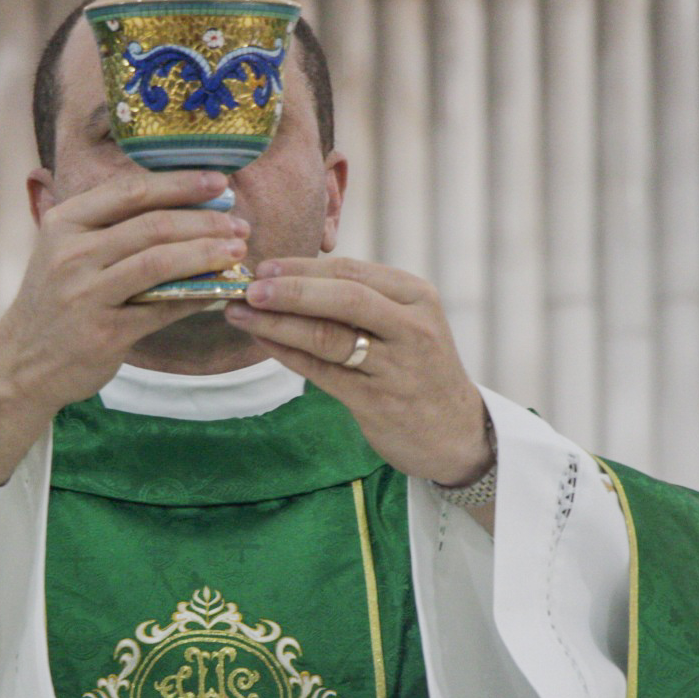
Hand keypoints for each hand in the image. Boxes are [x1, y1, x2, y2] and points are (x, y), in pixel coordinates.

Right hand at [0, 171, 250, 485]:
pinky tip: (219, 289)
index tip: (219, 182)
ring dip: (206, 254)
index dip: (180, 183)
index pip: (130, 190)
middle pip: (153, 225)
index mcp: (64, 223)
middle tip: (238, 223)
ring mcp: (85, 295)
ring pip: (160, 262)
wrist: (22, 362)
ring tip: (237, 250)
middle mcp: (71, 254)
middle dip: (205, 221)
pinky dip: (196, 295)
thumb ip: (108, 224)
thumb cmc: (56, 300)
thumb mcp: (65, 249)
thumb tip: (183, 202)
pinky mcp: (104, 333)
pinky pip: (162, 308)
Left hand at [225, 257, 493, 486]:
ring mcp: (395, 366)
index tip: (264, 266)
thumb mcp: (405, 321)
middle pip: (343, 297)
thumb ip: (362, 298)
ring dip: (278, 322)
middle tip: (248, 287)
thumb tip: (290, 275)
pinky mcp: (377, 401)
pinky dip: (288, 354)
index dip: (302, 267)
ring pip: (328, 336)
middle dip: (290, 289)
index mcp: (416, 295)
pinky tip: (263, 341)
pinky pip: (322, 372)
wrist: (456, 431)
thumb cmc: (419, 368)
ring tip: (241, 313)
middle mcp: (411, 326)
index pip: (352, 271)